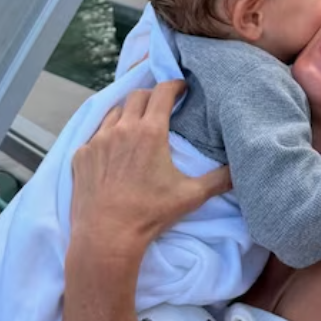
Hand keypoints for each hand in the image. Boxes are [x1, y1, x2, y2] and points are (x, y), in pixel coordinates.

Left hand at [70, 80, 231, 256]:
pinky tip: (114, 151)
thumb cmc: (150, 214)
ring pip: (113, 112)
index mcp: (150, 132)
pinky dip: (107, 136)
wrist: (106, 235)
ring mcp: (97, 141)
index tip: (181, 87)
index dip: (174, 85)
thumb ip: (219, 179)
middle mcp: (122, 129)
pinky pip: (95, 135)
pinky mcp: (80, 155)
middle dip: (152, 95)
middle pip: (137, 96)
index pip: (163, 92)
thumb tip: (240, 169)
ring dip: (128, 113)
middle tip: (162, 105)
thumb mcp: (191, 196)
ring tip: (137, 125)